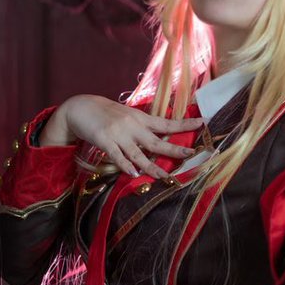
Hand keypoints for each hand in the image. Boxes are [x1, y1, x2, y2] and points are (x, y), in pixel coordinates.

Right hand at [41, 95, 203, 179]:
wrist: (82, 107)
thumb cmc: (107, 114)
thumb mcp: (128, 115)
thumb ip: (142, 126)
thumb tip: (159, 136)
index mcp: (141, 118)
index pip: (167, 123)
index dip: (184, 124)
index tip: (202, 123)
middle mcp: (133, 126)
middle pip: (157, 141)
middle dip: (174, 149)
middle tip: (190, 155)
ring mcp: (119, 134)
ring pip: (139, 154)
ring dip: (152, 167)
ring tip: (165, 177)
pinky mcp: (105, 141)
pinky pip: (118, 156)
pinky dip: (126, 165)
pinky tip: (134, 173)